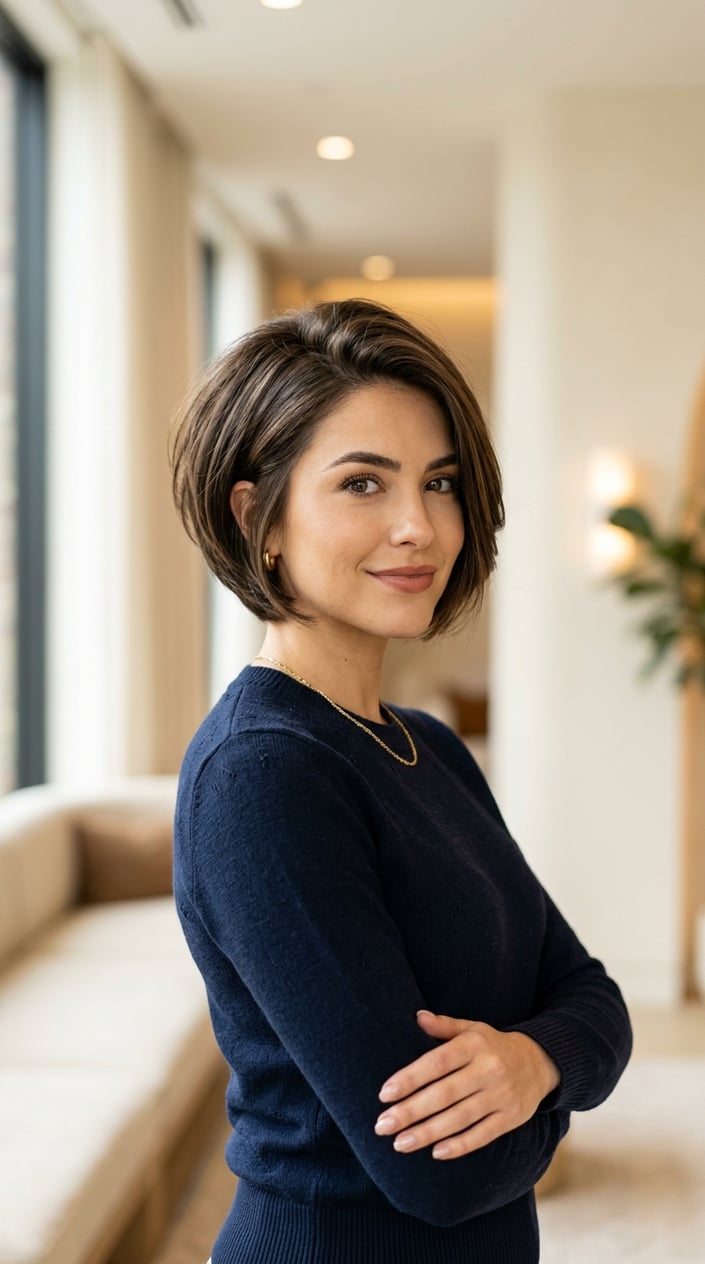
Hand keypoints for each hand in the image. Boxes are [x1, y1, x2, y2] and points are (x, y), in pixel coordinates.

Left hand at [374, 1010, 559, 1160]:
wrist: (540, 1063)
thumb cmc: (492, 1046)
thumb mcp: (471, 1029)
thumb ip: (444, 1026)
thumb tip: (417, 1016)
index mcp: (474, 1045)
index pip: (437, 1062)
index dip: (410, 1078)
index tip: (384, 1094)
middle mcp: (488, 1070)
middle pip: (444, 1094)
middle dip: (411, 1111)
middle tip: (382, 1126)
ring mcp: (501, 1096)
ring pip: (460, 1118)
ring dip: (428, 1133)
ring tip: (399, 1143)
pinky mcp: (511, 1118)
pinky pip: (482, 1134)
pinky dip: (460, 1145)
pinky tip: (436, 1153)